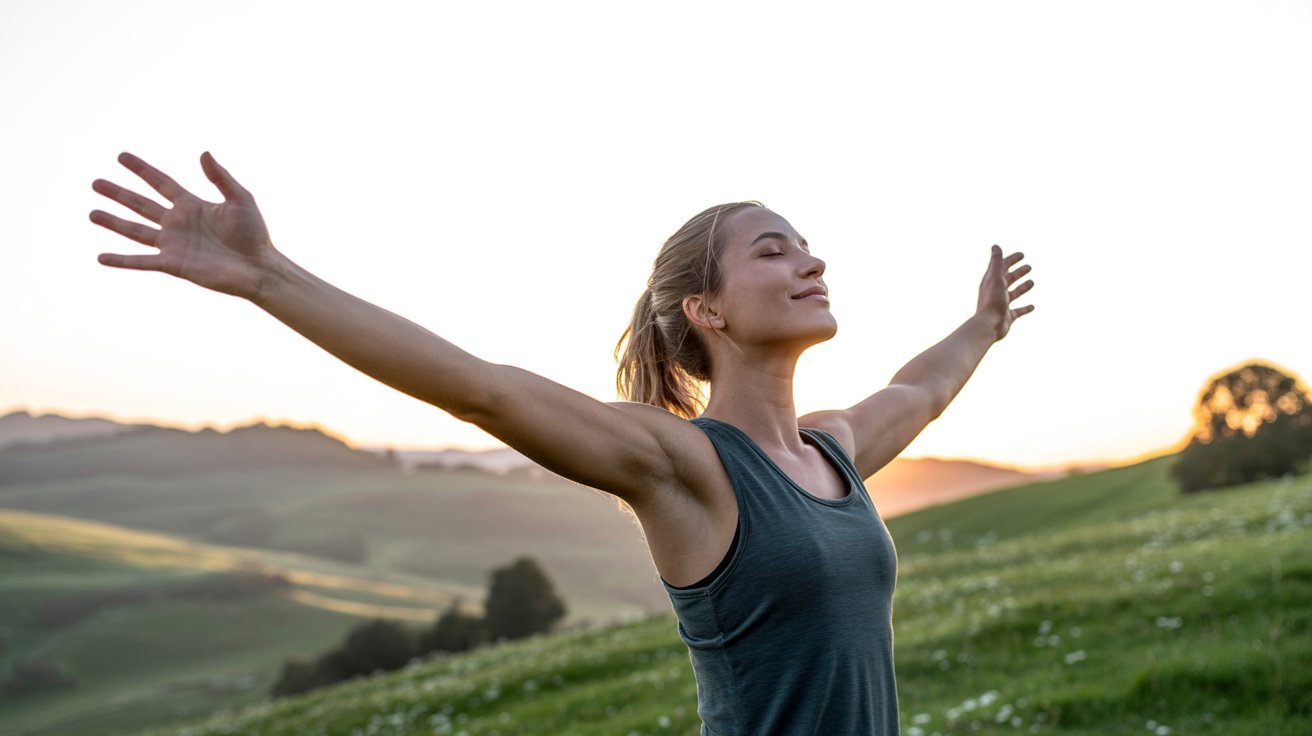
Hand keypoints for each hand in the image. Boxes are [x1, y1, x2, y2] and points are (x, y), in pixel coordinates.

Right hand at [90, 152, 279, 300]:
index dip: (141, 170)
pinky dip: (121, 260)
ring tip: (91, 213)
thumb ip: (220, 177)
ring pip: (135, 230)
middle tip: (95, 182)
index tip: (121, 156)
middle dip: (118, 193)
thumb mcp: (240, 199)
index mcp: (192, 204)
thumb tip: (203, 153)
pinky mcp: (173, 265)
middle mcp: (178, 223)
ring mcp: (174, 244)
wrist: (258, 268)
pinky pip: (141, 262)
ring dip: (113, 222)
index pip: (160, 183)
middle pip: (141, 204)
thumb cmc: (254, 234)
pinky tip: (101, 257)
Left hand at [976, 244, 1033, 340]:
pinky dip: (1025, 308)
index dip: (1011, 260)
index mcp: (991, 282)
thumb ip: (996, 262)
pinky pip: (1018, 311)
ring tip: (1032, 282)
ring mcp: (1002, 305)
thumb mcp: (995, 278)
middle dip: (1018, 272)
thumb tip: (995, 245)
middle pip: (1008, 279)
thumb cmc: (992, 301)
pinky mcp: (1007, 317)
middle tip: (1029, 267)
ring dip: (1022, 287)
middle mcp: (996, 292)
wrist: (988, 325)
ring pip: (1014, 293)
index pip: (1002, 267)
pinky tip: (1033, 306)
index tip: (1022, 255)